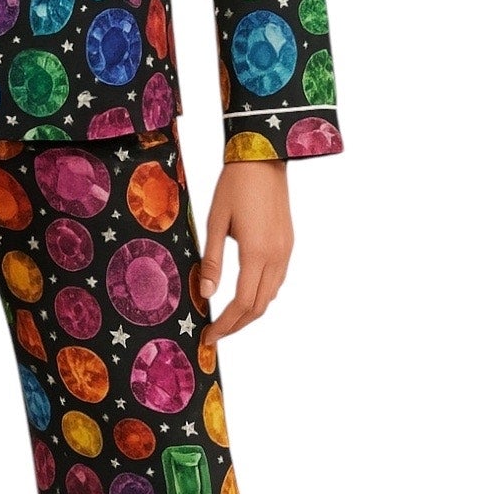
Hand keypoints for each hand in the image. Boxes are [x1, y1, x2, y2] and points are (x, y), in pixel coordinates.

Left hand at [199, 159, 292, 345]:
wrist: (263, 157)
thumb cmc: (235, 185)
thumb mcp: (216, 221)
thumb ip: (212, 260)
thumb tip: (206, 293)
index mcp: (256, 253)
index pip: (241, 303)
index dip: (225, 324)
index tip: (208, 336)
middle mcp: (276, 257)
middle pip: (259, 306)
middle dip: (237, 325)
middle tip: (215, 334)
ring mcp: (286, 251)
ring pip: (271, 296)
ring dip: (250, 312)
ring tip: (227, 318)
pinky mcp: (288, 243)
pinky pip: (277, 280)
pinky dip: (261, 295)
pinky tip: (245, 293)